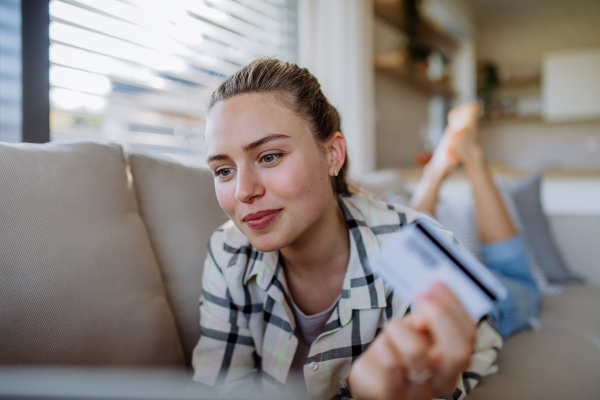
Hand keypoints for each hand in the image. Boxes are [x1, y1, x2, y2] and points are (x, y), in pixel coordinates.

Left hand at [348, 283, 476, 399]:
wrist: (372, 377)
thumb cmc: (397, 348)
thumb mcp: (416, 330)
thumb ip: (427, 317)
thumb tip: (430, 297)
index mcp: (454, 362)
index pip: (468, 337)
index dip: (455, 307)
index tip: (438, 284)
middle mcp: (441, 380)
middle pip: (457, 352)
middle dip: (440, 316)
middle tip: (421, 295)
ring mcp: (417, 391)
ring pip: (416, 352)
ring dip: (400, 329)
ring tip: (392, 328)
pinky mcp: (390, 394)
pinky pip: (389, 361)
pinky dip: (382, 345)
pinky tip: (382, 347)